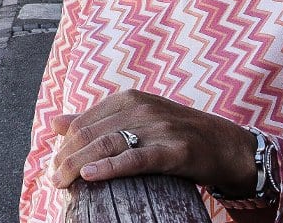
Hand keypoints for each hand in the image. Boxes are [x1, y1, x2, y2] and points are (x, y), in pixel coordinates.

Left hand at [48, 90, 255, 196]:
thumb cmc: (179, 134)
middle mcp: (141, 108)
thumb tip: (55, 123)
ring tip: (62, 182)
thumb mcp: (137, 120)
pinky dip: (110, 167)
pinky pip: (135, 158)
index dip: (64, 145)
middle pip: (90, 133)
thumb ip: (96, 120)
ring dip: (78, 165)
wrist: (228, 145)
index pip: (84, 121)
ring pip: (106, 145)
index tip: (54, 164)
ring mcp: (158, 127)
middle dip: (65, 157)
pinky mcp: (174, 150)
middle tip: (53, 179)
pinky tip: (90, 175)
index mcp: (129, 99)